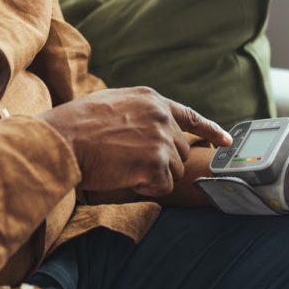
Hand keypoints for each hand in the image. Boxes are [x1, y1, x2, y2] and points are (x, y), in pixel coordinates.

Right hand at [37, 87, 231, 196]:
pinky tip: (126, 177)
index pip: (190, 116)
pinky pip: (164, 186)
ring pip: (174, 170)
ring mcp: (161, 138)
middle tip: (131, 164)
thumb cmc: (75, 127)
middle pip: (180, 151)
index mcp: (151, 100)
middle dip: (162, 163)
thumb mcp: (111, 104)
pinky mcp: (157, 161)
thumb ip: (138, 113)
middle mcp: (161, 116)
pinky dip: (147, 188)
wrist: (61, 140)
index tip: (226, 142)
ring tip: (123, 167)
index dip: (210, 130)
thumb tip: (149, 129)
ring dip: (153, 176)